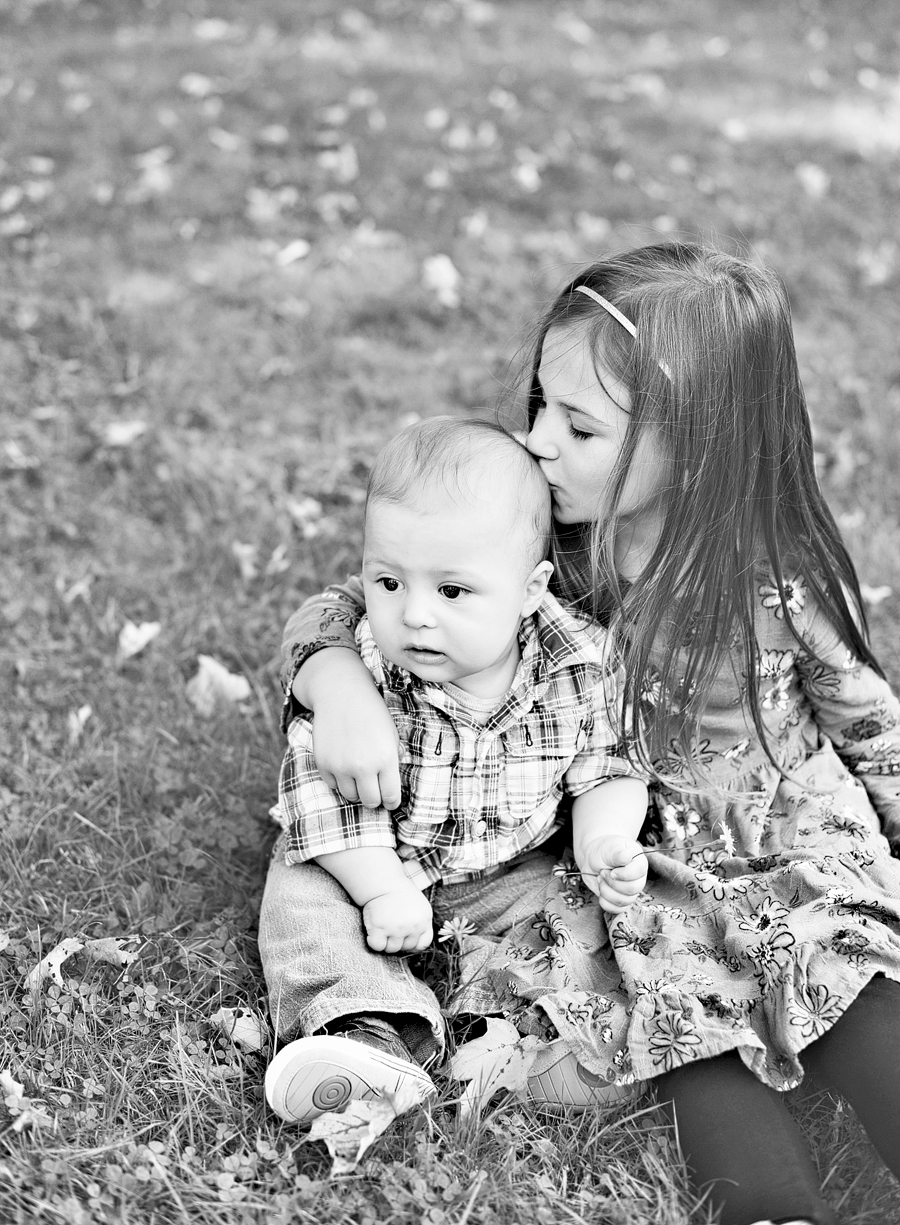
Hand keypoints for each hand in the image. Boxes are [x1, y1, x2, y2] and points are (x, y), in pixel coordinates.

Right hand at [294, 651, 401, 808]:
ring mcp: (340, 766)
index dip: (392, 802)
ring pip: (350, 796)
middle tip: (375, 790)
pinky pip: (333, 785)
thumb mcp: (391, 736)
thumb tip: (388, 790)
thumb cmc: (372, 714)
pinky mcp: (323, 763)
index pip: (390, 796)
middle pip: (370, 801)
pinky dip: (339, 780)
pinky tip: (344, 767)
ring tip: (359, 776)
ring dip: (356, 790)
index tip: (391, 801)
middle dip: (375, 798)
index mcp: (385, 759)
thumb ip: (391, 763)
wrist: (342, 694)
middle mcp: (363, 766)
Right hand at [362, 887, 433, 954]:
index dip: (412, 943)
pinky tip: (374, 931)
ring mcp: (396, 929)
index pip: (422, 945)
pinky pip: (377, 946)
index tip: (405, 937)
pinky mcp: (379, 928)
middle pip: (406, 948)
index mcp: (424, 920)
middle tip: (391, 927)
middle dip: (398, 941)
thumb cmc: (400, 894)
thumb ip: (421, 924)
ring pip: (391, 949)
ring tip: (383, 926)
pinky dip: (374, 941)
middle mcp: (412, 926)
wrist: (384, 882)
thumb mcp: (420, 907)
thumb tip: (415, 946)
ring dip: (386, 941)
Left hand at [576, 835, 647, 913]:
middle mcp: (638, 878)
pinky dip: (605, 902)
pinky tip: (601, 890)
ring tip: (600, 879)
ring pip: (624, 901)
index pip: (639, 872)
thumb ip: (617, 853)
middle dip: (612, 883)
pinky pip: (617, 910)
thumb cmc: (603, 851)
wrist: (592, 859)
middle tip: (602, 872)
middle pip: (632, 890)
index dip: (624, 874)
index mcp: (639, 862)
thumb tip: (626, 856)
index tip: (611, 870)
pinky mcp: (622, 900)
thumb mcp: (609, 848)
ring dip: (606, 891)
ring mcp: (631, 891)